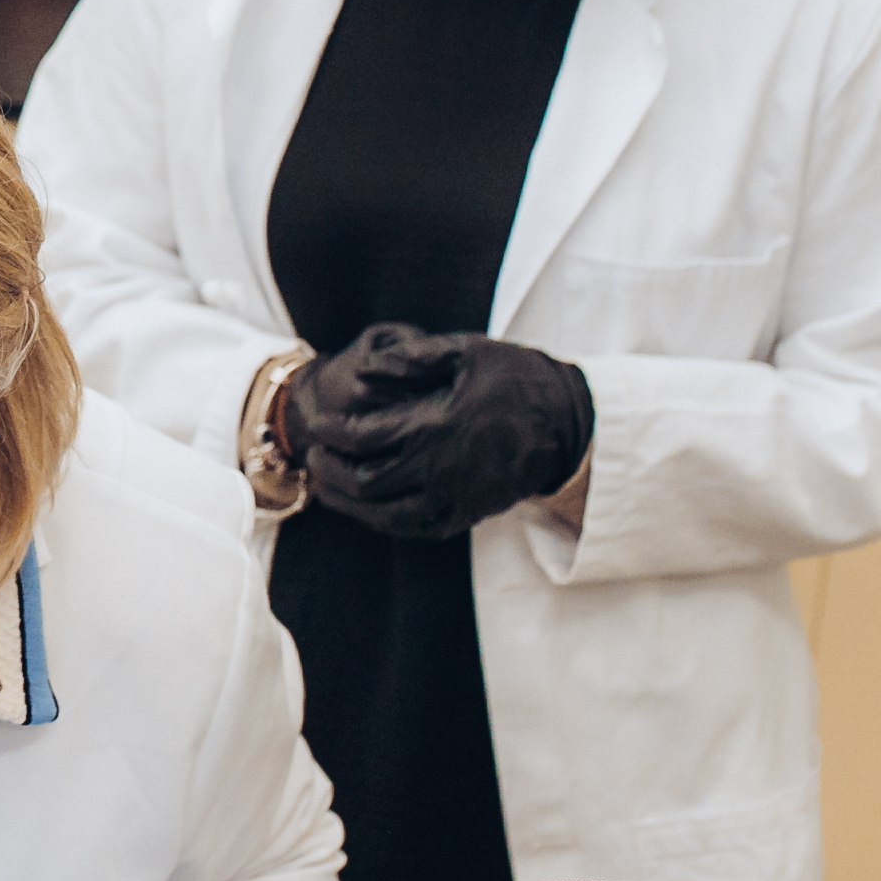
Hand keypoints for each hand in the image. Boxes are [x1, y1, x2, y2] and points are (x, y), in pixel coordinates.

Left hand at [280, 322, 592, 539]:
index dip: (331, 433)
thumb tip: (361, 373)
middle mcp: (438, 468)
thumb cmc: (512, 378)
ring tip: (327, 487)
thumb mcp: (463, 351)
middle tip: (313, 457)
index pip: (361, 438)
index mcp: (432, 425)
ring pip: (384, 515)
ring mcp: (453, 497)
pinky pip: (415, 529)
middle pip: (363, 483)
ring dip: (348, 504)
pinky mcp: (467, 514)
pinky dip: (383, 521)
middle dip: (329, 472)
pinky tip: (368, 506)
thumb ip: (407, 360)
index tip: (319, 426)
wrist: (567, 422)